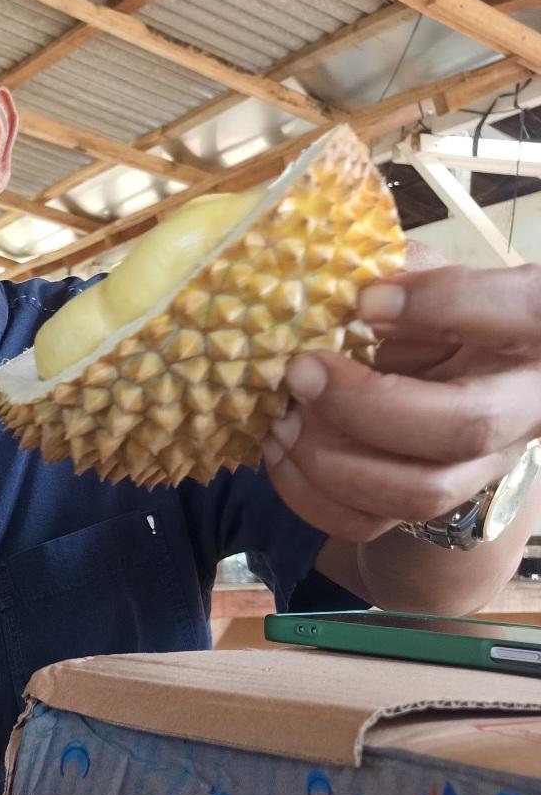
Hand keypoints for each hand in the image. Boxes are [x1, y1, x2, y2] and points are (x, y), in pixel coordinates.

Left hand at [261, 250, 540, 541]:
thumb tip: (343, 278)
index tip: (367, 300)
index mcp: (533, 332)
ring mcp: (479, 467)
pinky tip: (279, 453)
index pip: (529, 311)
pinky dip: (310, 495)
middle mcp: (523, 407)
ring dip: (333, 460)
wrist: (440, 387)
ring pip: (419, 491)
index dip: (450, 305)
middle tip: (300, 371)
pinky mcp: (427, 507)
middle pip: (467, 426)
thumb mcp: (427, 279)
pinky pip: (370, 523)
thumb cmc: (430, 319)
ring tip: (281, 419)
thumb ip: (401, 271)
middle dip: (368, 404)